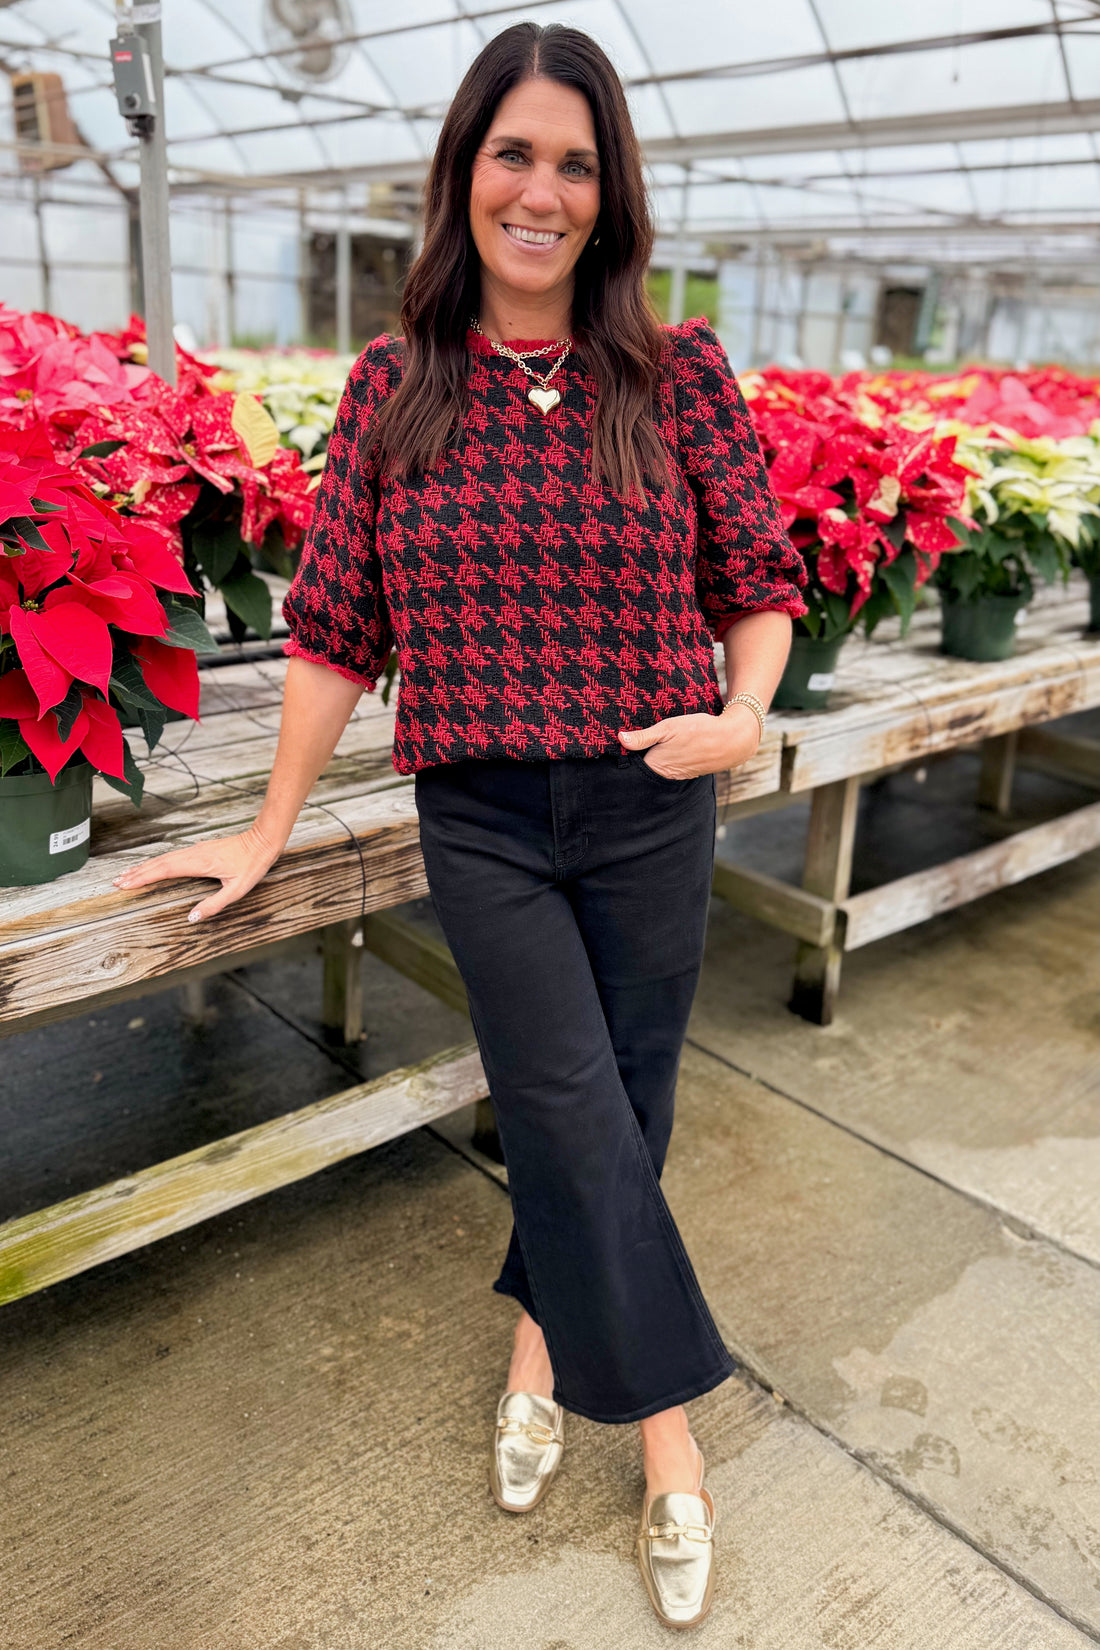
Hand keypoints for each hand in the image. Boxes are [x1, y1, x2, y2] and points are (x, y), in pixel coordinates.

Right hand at [112, 822, 282, 923]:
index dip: (143, 878)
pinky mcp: (199, 850)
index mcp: (199, 864)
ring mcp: (195, 850)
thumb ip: (214, 905)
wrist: (262, 841)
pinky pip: (172, 857)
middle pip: (158, 863)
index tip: (125, 884)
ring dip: (144, 867)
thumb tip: (191, 918)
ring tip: (127, 875)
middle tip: (116, 882)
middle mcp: (193, 855)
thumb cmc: (252, 866)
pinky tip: (152, 867)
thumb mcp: (237, 890)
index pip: (163, 871)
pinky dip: (157, 862)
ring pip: (163, 859)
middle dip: (136, 873)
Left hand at [618, 707, 760, 779]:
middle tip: (635, 743)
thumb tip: (620, 739)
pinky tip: (671, 749)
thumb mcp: (668, 728)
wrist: (732, 740)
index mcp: (657, 767)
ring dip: (656, 759)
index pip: (633, 767)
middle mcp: (666, 776)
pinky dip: (669, 760)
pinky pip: (672, 769)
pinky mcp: (688, 773)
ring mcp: (678, 776)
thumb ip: (643, 737)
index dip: (627, 757)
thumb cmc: (698, 731)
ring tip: (654, 746)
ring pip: (659, 770)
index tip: (620, 746)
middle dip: (640, 759)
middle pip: (645, 770)